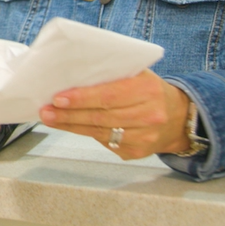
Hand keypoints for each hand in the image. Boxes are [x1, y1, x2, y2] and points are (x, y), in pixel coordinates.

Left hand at [38, 70, 191, 159]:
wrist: (178, 118)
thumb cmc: (149, 91)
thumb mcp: (138, 74)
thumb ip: (112, 73)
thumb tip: (74, 73)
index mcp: (147, 90)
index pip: (109, 95)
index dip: (82, 98)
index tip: (58, 98)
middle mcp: (149, 115)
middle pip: (101, 117)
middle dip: (69, 115)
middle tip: (46, 111)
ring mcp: (144, 137)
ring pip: (100, 133)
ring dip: (71, 126)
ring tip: (51, 118)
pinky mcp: (137, 152)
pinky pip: (105, 143)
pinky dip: (85, 134)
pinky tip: (70, 127)